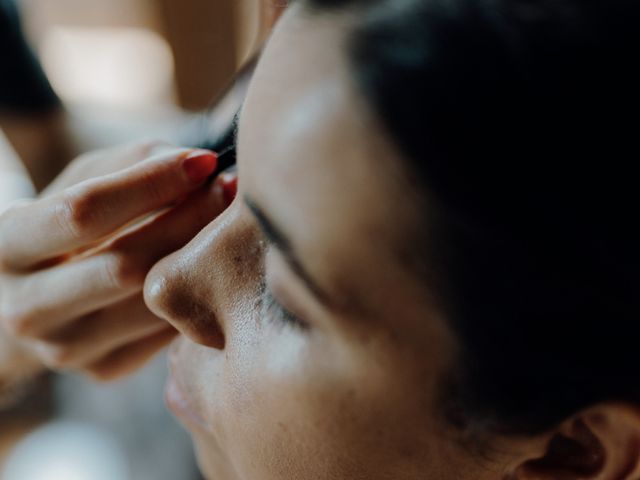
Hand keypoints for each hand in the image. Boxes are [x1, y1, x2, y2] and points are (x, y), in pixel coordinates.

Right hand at [0, 142, 232, 380]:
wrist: (41, 295)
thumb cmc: (68, 227)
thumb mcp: (82, 182)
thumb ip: (133, 164)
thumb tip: (201, 165)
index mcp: (6, 247)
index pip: (83, 212)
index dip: (151, 182)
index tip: (203, 162)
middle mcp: (24, 308)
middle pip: (126, 265)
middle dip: (189, 221)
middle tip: (230, 190)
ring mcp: (63, 349)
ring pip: (150, 304)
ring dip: (200, 257)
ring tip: (230, 222)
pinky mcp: (102, 368)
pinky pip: (164, 331)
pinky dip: (194, 294)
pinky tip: (210, 266)